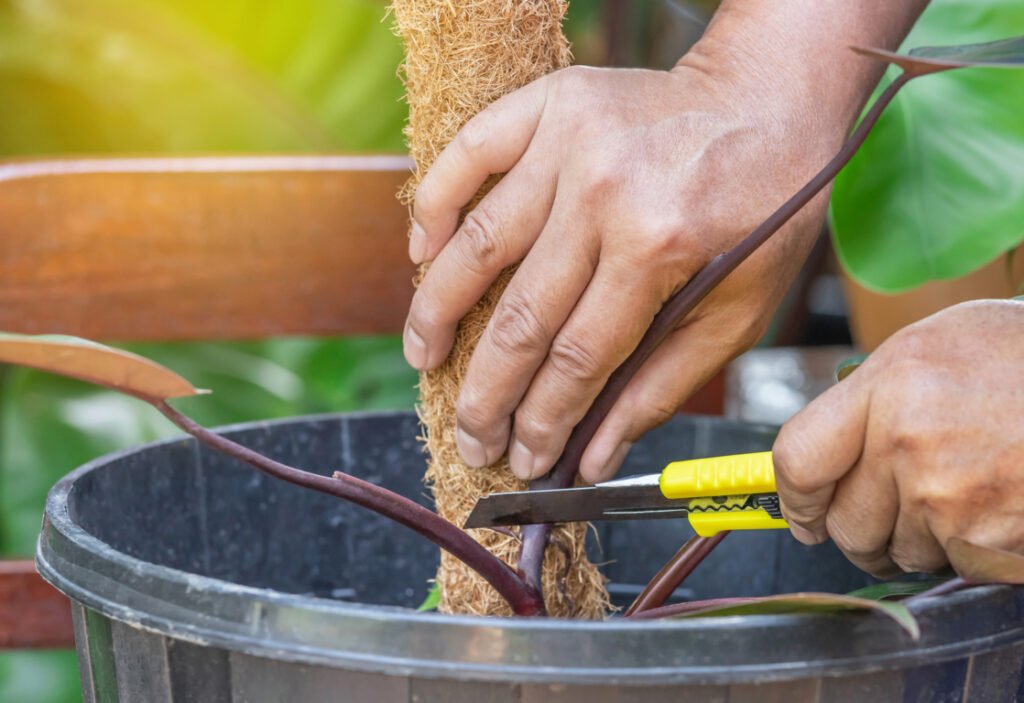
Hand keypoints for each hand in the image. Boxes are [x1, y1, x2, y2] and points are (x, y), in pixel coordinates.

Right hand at [404, 55, 839, 482]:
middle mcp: (606, 194)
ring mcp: (569, 142)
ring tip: (423, 358)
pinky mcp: (549, 103)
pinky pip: (469, 154)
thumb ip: (661, 385)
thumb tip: (593, 459)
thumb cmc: (763, 212)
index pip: (577, 360)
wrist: (770, 98)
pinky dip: (435, 206)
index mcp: (660, 249)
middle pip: (520, 317)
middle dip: (486, 394)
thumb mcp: (738, 311)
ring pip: (479, 245)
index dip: (541, 422)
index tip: (520, 460)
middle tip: (468, 436)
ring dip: (438, 312)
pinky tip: (422, 256)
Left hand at [773, 300, 1023, 577]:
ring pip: (899, 553)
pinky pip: (953, 568)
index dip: (792, 497)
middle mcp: (912, 443)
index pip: (799, 460)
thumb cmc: (1021, 355)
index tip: (800, 511)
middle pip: (844, 525)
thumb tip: (821, 454)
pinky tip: (988, 509)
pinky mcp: (995, 544)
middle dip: (855, 529)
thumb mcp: (932, 345)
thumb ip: (868, 396)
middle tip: (881, 512)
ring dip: (915, 539)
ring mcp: (955, 499)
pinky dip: (964, 551)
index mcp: (889, 385)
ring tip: (953, 495)